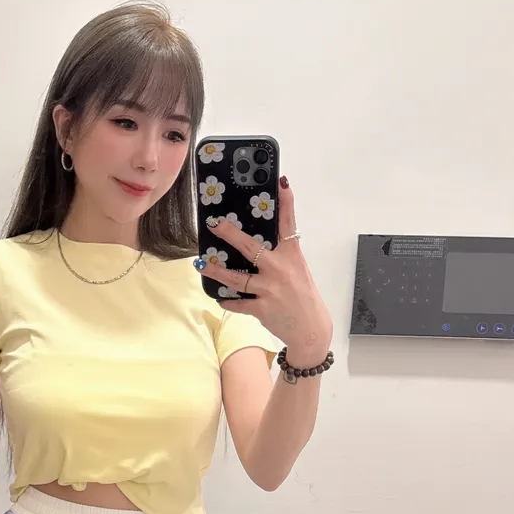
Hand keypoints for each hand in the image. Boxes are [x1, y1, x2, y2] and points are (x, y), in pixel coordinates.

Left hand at [202, 176, 332, 363]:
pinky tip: (219, 298)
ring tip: (202, 264)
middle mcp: (280, 270)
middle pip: (251, 248)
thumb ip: (281, 256)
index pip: (289, 224)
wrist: (311, 331)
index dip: (286, 202)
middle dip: (231, 234)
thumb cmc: (304, 298)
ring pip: (237, 278)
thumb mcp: (298, 270)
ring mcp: (270, 290)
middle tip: (216, 224)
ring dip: (217, 271)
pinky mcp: (262, 308)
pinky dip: (228, 301)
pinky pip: (239, 303)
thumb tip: (258, 244)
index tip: (281, 182)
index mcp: (292, 256)